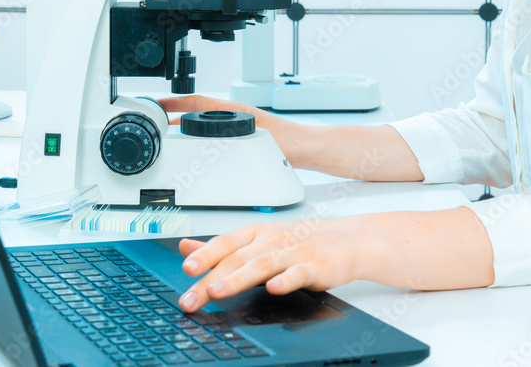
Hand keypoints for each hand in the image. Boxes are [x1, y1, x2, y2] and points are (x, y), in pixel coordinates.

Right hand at [157, 95, 308, 166]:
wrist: (306, 148)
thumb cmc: (288, 143)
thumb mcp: (253, 138)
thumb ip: (232, 137)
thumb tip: (208, 137)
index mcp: (233, 109)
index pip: (196, 102)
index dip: (173, 103)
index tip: (157, 104)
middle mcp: (234, 113)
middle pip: (196, 111)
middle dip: (174, 116)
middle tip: (157, 122)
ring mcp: (237, 123)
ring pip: (204, 122)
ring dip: (186, 126)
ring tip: (170, 135)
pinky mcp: (242, 134)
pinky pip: (213, 132)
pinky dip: (200, 136)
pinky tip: (197, 146)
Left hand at [175, 217, 367, 312]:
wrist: (344, 240)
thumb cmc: (297, 242)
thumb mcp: (256, 240)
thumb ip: (221, 248)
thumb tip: (186, 248)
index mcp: (254, 234)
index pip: (224, 244)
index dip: (204, 255)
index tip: (187, 270)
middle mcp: (270, 240)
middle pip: (237, 258)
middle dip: (211, 278)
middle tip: (192, 297)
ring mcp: (292, 252)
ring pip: (262, 264)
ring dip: (238, 278)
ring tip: (218, 291)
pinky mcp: (313, 265)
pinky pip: (298, 273)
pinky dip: (285, 280)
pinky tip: (274, 289)